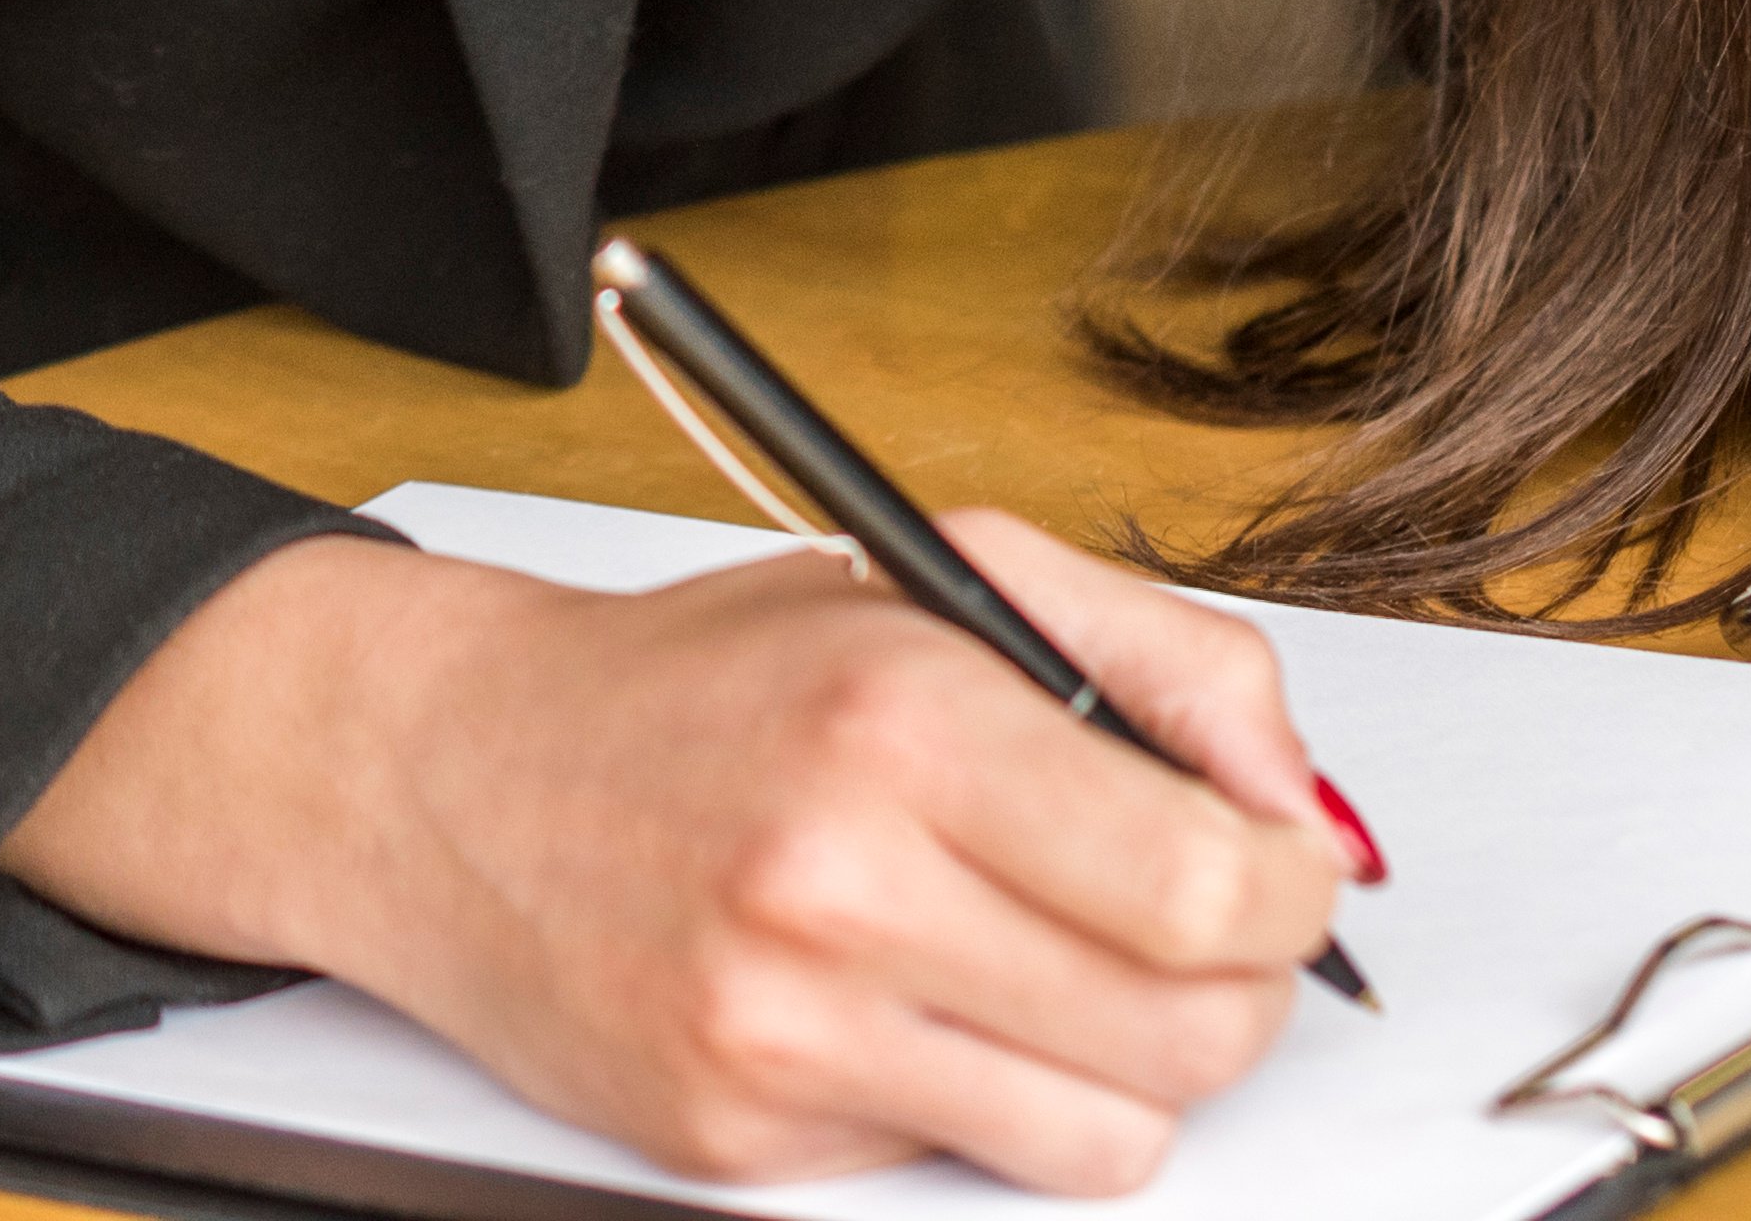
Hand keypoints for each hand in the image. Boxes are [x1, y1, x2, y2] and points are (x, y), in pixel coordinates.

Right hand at [13, 513, 1361, 1192]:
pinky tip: (906, 1006)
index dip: (1293, 890)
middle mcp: (836, 882)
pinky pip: (966, 1165)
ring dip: (1124, 1067)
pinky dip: (977, 1098)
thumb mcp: (926, 587)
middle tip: (1195, 930)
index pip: (1205, 883)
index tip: (1283, 869)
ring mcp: (781, 1032)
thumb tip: (1305, 806)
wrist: (445, 776)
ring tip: (1054, 975)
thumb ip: (1152, 658)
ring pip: (1106, 1138)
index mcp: (898, 716)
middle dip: (1237, 987)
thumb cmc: (697, 683)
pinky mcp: (737, 1142)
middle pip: (1187, 1031)